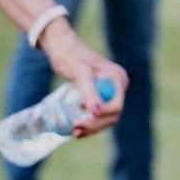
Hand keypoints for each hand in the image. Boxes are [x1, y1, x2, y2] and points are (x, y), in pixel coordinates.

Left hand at [39, 22, 126, 138]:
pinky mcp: (100, 93)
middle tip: (75, 131)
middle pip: (112, 114)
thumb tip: (96, 113)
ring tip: (75, 133)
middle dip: (96, 125)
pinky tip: (78, 127)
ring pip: (106, 116)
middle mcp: (118, 85)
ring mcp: (110, 90)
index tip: (78, 122)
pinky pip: (99, 112)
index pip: (116, 107)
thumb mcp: (80, 75)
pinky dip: (90, 121)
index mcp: (118, 79)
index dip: (99, 118)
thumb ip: (89, 92)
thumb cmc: (69, 56)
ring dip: (93, 127)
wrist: (61, 47)